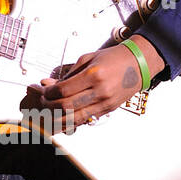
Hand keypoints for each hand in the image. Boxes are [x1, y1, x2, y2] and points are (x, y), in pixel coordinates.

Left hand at [27, 38, 165, 128]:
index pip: (63, 90)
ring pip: (75, 118)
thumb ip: (68, 73)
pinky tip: (62, 119)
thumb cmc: (114, 58)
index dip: (48, 93)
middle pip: (66, 106)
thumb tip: (49, 84)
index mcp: (94, 74)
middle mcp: (100, 91)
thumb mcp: (88, 58)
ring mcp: (105, 102)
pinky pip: (85, 119)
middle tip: (42, 102)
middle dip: (49, 106)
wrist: (138, 64)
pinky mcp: (108, 110)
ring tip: (48, 115)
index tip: (42, 91)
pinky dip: (71, 121)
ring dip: (58, 118)